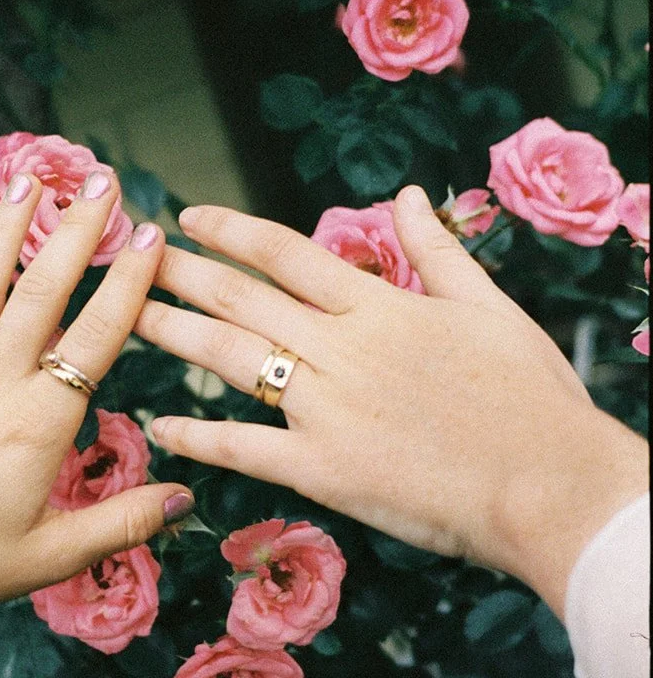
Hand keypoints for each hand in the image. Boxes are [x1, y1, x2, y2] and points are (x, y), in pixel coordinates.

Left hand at [0, 170, 192, 677]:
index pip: (96, 338)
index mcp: (39, 424)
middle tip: (103, 180)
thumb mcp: (52, 555)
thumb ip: (123, 523)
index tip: (151, 236)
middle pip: (42, 292)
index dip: (128, 283)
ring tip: (30, 177)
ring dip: (6, 229)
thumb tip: (188, 498)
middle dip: (75, 231)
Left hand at [136, 186, 646, 615]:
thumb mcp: (489, 306)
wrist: (548, 482)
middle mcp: (341, 349)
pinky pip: (245, 447)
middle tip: (129, 259)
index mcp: (378, 306)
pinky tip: (161, 427)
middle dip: (180, 275)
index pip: (284, 254)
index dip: (228, 232)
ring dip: (175, 335)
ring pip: (232, 360)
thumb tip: (408, 195)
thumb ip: (437, 250)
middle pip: (242, 300)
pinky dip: (199, 437)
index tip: (187, 218)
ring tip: (129, 318)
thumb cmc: (530, 396)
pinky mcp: (323, 468)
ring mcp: (326, 408)